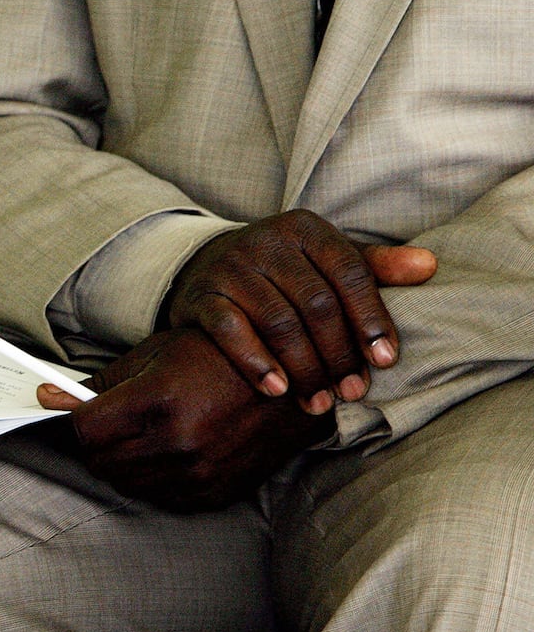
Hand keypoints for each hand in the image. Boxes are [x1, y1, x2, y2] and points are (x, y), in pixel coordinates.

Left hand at [36, 328, 331, 511]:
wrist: (295, 379)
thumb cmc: (221, 355)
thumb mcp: (157, 353)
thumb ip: (101, 382)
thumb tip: (46, 397)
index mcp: (159, 401)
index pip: (83, 431)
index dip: (77, 419)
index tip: (84, 411)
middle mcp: (178, 443)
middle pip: (99, 461)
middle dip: (96, 442)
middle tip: (110, 421)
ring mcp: (198, 474)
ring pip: (126, 483)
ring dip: (122, 461)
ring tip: (143, 432)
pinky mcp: (214, 493)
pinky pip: (160, 497)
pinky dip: (154, 478)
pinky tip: (169, 450)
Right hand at [163, 210, 436, 413]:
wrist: (203, 266)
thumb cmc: (281, 270)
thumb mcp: (324, 260)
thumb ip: (374, 266)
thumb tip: (430, 266)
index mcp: (306, 229)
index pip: (350, 273)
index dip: (370, 318)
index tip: (385, 360)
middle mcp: (267, 241)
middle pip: (315, 303)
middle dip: (338, 354)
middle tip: (351, 393)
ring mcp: (231, 267)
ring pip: (277, 321)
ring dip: (304, 368)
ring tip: (319, 402)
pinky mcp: (203, 295)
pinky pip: (230, 330)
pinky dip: (255, 362)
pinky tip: (276, 389)